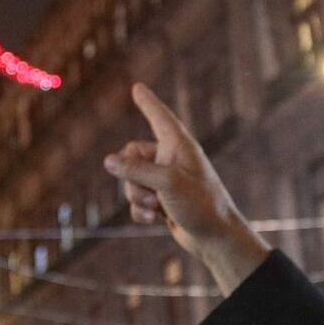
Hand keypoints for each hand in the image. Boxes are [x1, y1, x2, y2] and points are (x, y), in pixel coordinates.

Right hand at [104, 84, 270, 294]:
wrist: (215, 237)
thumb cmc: (200, 204)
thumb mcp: (166, 183)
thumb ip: (135, 170)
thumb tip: (108, 161)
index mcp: (179, 145)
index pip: (159, 117)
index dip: (147, 102)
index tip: (137, 87)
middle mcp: (171, 159)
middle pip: (131, 157)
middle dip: (132, 178)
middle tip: (151, 194)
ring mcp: (165, 180)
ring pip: (131, 182)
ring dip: (137, 197)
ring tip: (157, 208)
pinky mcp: (162, 200)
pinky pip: (137, 200)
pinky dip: (141, 211)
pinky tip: (155, 220)